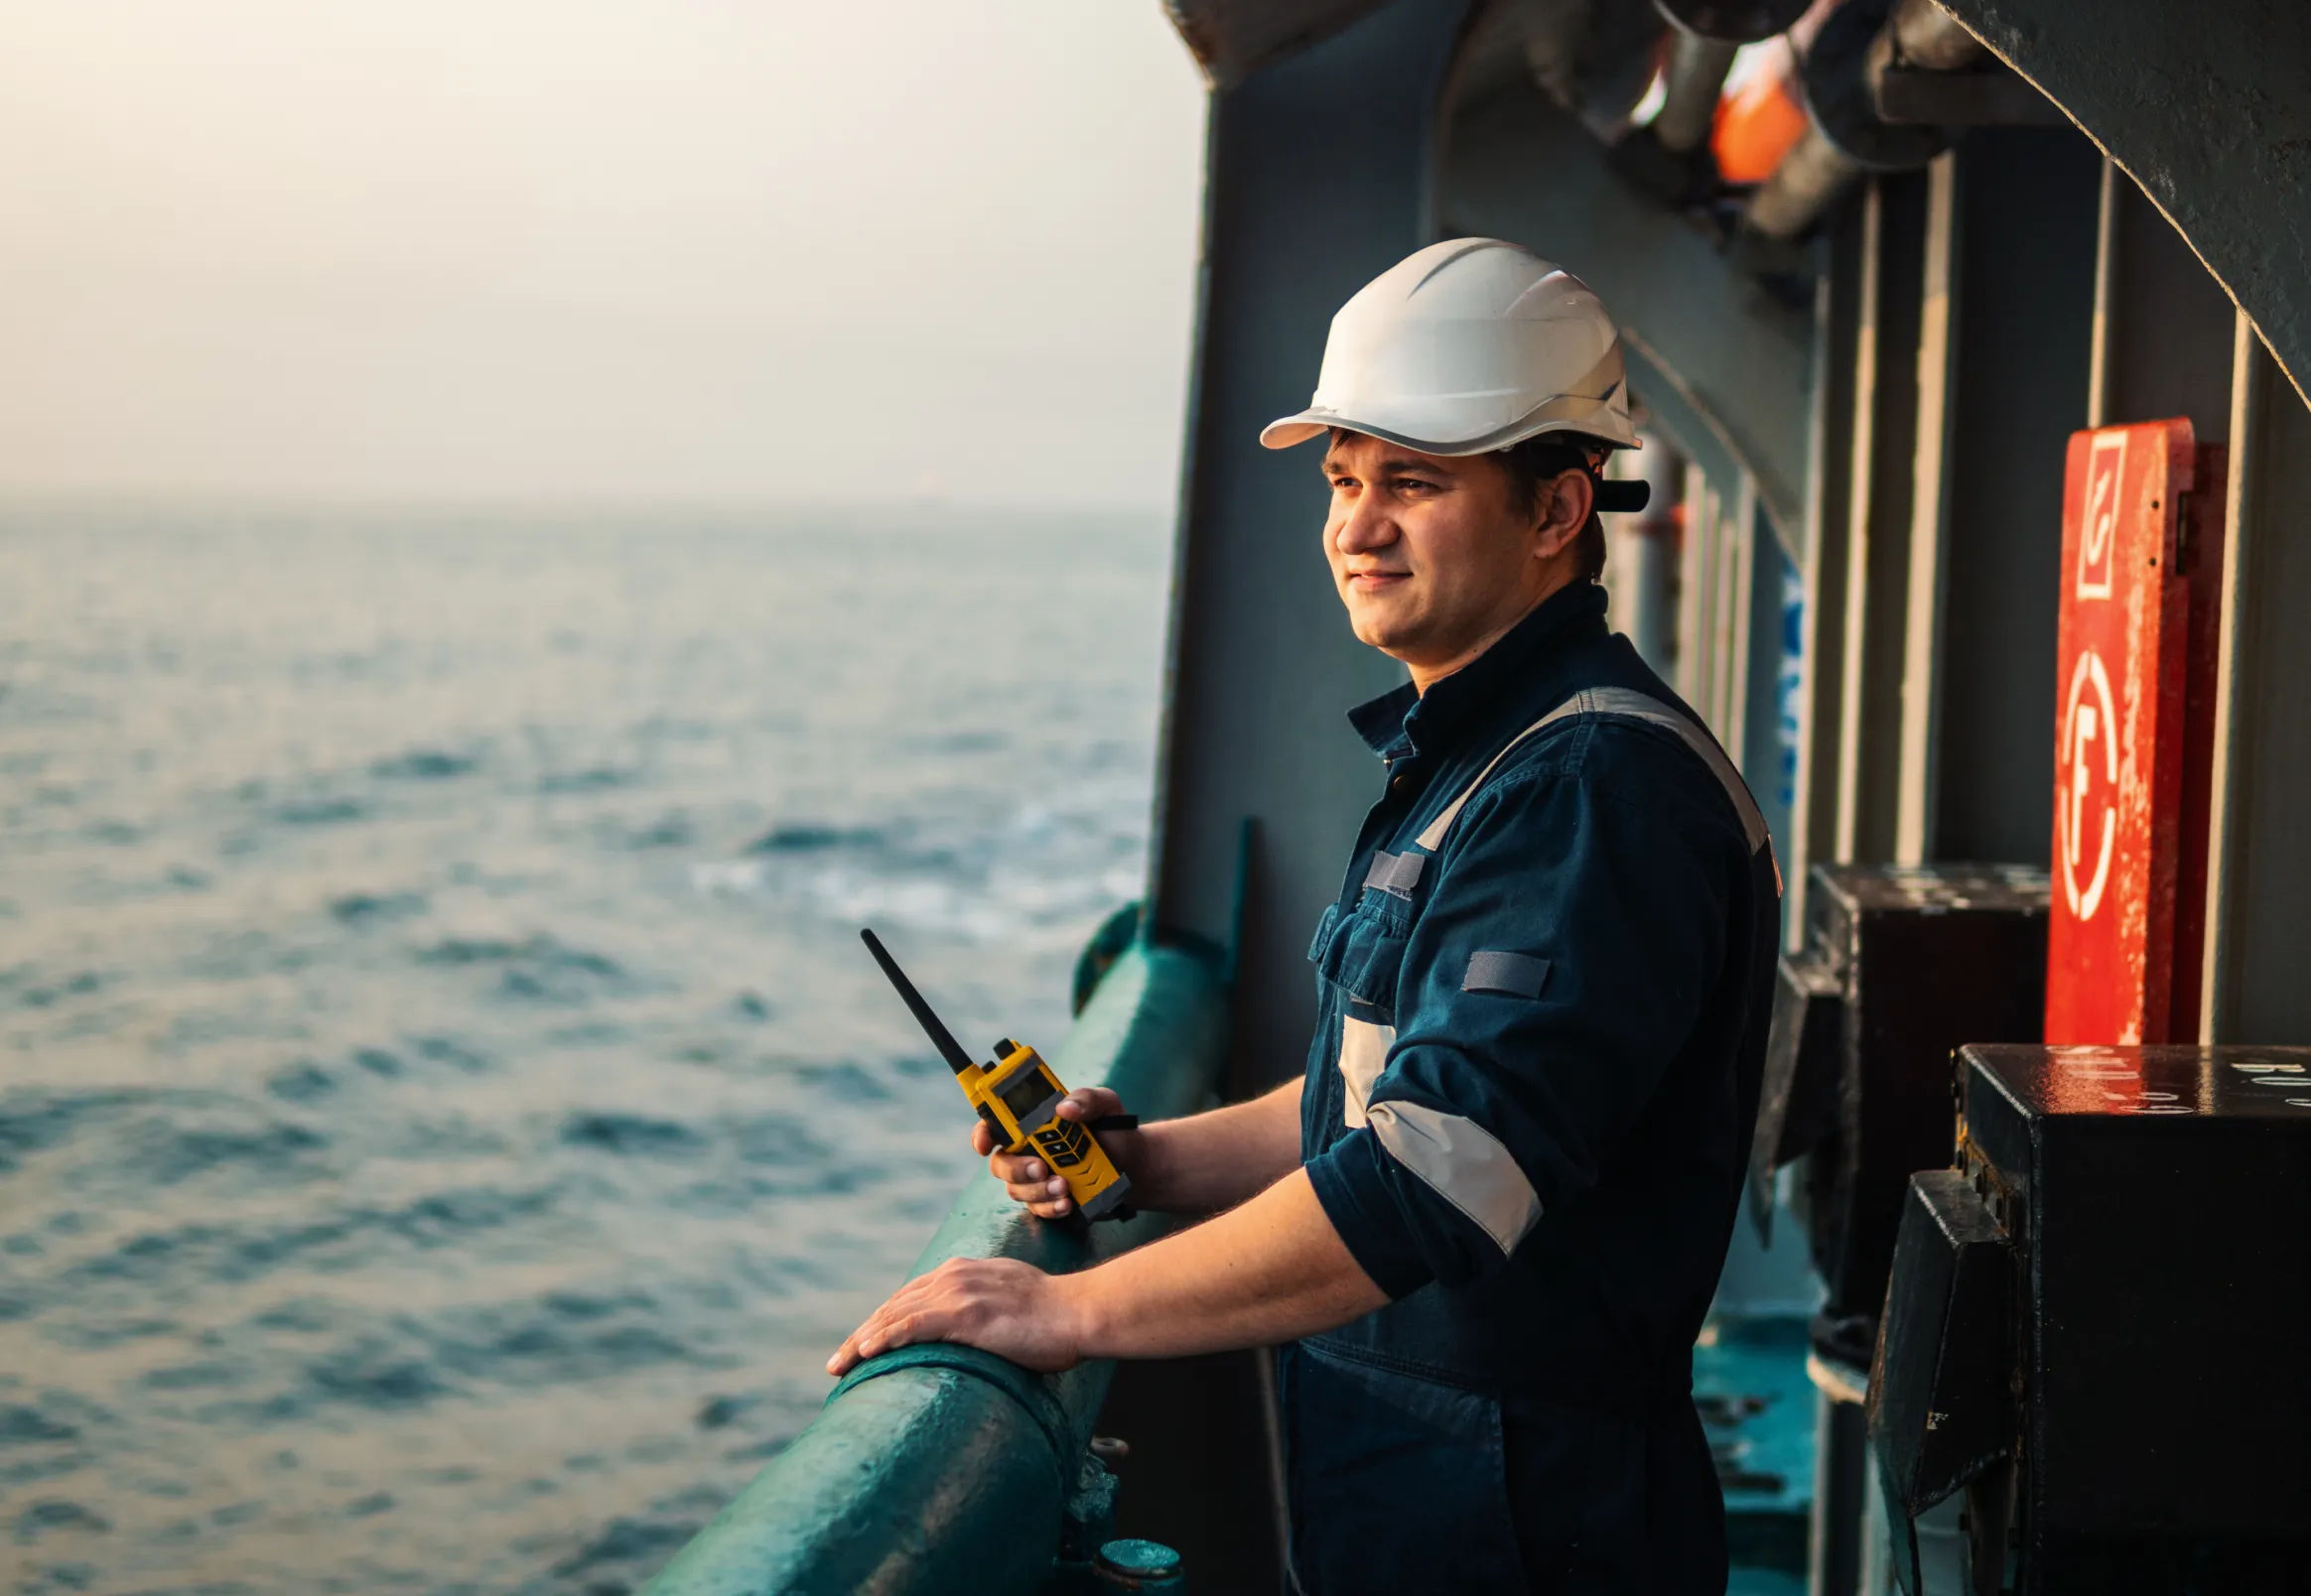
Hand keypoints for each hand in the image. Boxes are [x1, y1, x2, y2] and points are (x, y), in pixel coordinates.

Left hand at [825, 1256, 1088, 1375]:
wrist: (1080, 1311)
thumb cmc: (1057, 1317)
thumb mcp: (1014, 1302)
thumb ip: (990, 1310)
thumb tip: (985, 1335)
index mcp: (965, 1271)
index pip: (911, 1296)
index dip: (883, 1320)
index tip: (864, 1343)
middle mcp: (954, 1275)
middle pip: (894, 1305)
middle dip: (863, 1332)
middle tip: (839, 1360)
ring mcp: (957, 1293)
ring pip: (894, 1315)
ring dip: (861, 1340)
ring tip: (839, 1365)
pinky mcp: (962, 1314)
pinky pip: (909, 1326)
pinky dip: (882, 1339)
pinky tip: (864, 1353)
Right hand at [974, 1086, 1140, 1219]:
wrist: (1134, 1165)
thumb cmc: (1112, 1128)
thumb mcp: (1105, 1104)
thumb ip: (1086, 1098)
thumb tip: (1064, 1108)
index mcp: (1032, 1123)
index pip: (994, 1125)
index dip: (981, 1134)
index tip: (984, 1145)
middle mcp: (1027, 1151)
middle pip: (1000, 1164)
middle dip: (1017, 1169)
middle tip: (1042, 1168)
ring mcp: (1035, 1179)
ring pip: (1016, 1190)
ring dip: (1036, 1191)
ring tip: (1064, 1187)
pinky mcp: (1048, 1201)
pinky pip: (1037, 1210)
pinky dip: (1049, 1208)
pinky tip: (1067, 1204)